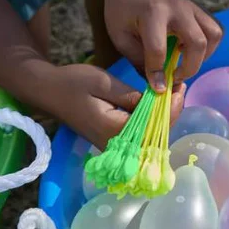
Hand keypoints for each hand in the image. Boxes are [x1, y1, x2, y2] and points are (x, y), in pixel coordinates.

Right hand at [46, 64, 184, 149]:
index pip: (154, 125)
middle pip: (155, 133)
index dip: (171, 107)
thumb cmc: (73, 83)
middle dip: (171, 110)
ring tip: (173, 91)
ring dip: (163, 114)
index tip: (180, 87)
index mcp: (114, 131)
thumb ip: (132, 95)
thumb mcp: (104, 83)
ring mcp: (115, 145)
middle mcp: (117, 144)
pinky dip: (152, 118)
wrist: (48, 90)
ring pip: (150, 135)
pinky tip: (158, 101)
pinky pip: (140, 133)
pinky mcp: (114, 140)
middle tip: (180, 86)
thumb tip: (158, 100)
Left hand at [104, 0, 222, 91]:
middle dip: (189, 67)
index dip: (158, 74)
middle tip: (175, 76)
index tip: (158, 89)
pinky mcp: (201, 10)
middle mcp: (178, 8)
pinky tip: (191, 50)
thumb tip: (160, 86)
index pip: (159, 49)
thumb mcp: (121, 38)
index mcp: (153, 12)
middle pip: (198, 43)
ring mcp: (193, 7)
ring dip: (204, 56)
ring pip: (214, 35)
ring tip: (186, 61)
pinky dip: (209, 46)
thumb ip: (139, 60)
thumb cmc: (123, 14)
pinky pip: (216, 31)